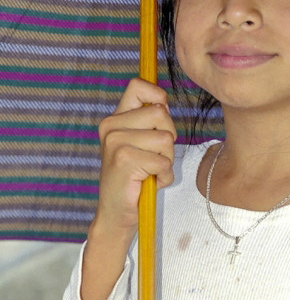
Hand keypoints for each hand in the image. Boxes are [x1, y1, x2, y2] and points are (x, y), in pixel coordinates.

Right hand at [95, 77, 176, 236]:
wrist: (116, 214)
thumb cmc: (135, 179)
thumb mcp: (141, 144)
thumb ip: (150, 122)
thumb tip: (163, 101)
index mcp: (115, 119)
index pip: (138, 86)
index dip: (157, 97)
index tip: (160, 119)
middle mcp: (111, 126)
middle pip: (161, 113)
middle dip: (169, 138)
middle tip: (154, 158)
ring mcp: (115, 142)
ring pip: (166, 139)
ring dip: (167, 160)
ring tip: (151, 171)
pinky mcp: (124, 159)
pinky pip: (163, 161)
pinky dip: (164, 176)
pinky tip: (149, 182)